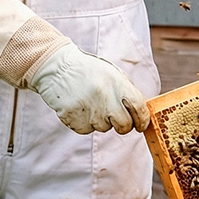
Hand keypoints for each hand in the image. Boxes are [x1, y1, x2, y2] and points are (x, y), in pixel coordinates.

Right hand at [29, 43, 149, 134]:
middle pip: (124, 126)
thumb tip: (142, 114)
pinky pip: (87, 129)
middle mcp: (104, 96)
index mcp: (117, 82)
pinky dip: (85, 122)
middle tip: (116, 118)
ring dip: (100, 120)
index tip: (141, 125)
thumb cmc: (88, 71)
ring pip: (104, 128)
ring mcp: (88, 110)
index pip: (139, 108)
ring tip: (89, 101)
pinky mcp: (74, 120)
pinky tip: (79, 106)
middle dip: (123, 125)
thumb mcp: (111, 73)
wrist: (56, 68)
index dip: (143, 120)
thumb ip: (126, 91)